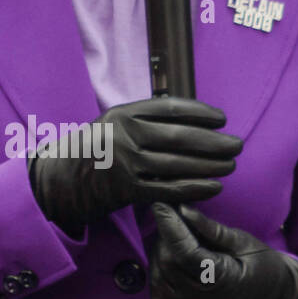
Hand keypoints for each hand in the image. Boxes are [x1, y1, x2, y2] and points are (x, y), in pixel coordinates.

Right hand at [27, 96, 242, 238]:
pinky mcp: (127, 190)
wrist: (61, 179)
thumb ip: (144, 118)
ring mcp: (126, 163)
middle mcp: (125, 135)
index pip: (170, 108)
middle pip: (180, 137)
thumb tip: (189, 118)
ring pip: (178, 164)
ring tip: (231, 165)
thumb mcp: (112, 123)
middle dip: (214, 141)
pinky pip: (169, 189)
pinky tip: (214, 186)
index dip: (200, 113)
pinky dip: (195, 188)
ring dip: (210, 165)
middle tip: (237, 144)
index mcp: (123, 113)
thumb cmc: (93, 149)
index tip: (221, 118)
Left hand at [147, 203, 297, 298]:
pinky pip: (156, 281)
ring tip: (177, 235)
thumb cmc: (258, 268)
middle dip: (166, 235)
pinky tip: (174, 253)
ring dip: (161, 248)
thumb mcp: (243, 243)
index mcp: (220, 283)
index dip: (169, 225)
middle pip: (166, 260)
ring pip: (157, 270)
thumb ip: (212, 229)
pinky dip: (161, 263)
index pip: (184, 252)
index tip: (161, 203)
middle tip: (174, 217)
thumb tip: (183, 209)